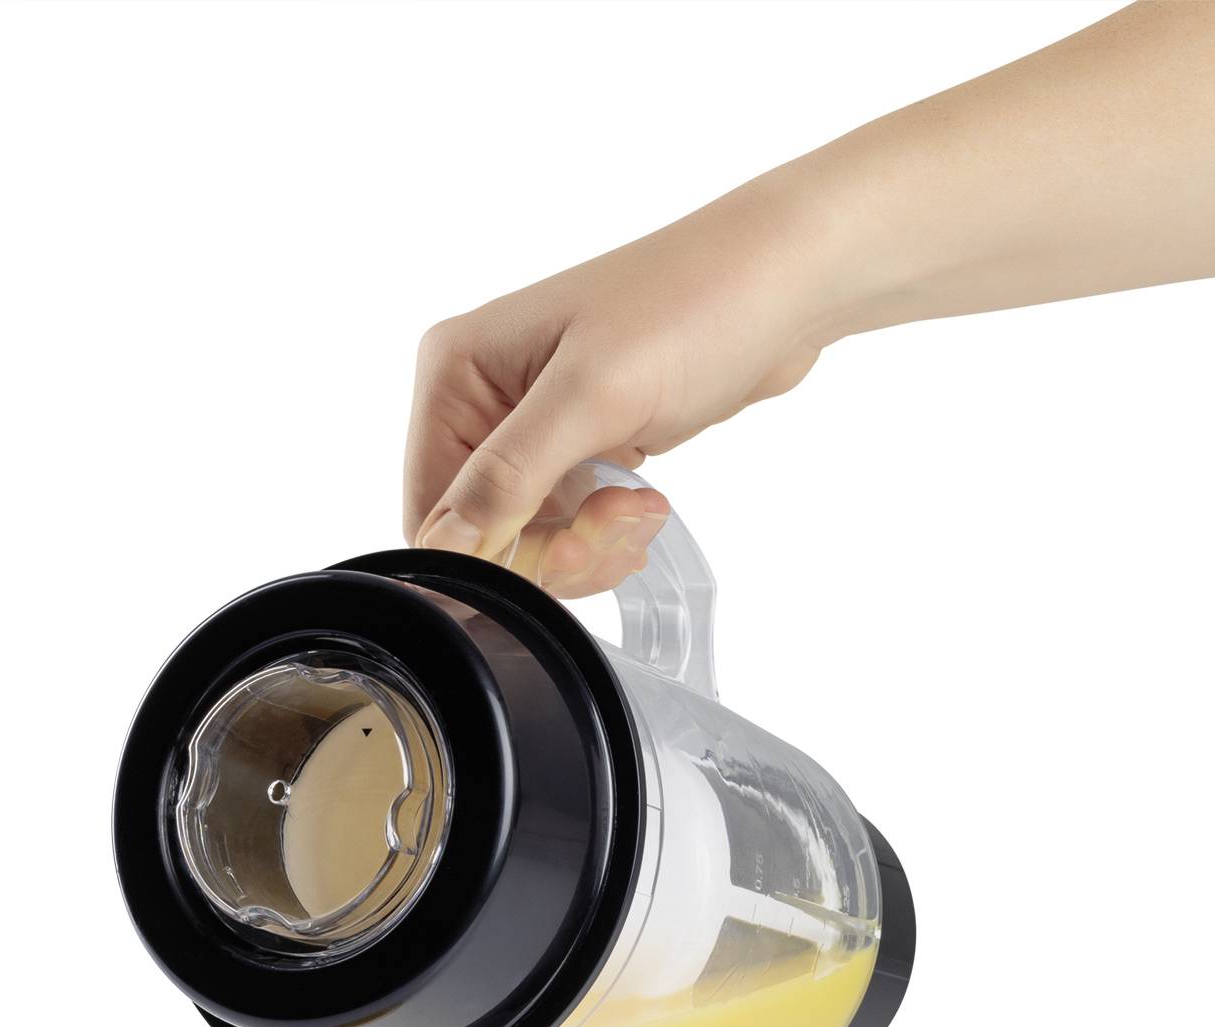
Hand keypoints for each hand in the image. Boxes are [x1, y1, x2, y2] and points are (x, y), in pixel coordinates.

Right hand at [402, 185, 838, 597]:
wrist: (783, 284)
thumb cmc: (693, 306)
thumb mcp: (593, 394)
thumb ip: (511, 475)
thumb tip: (446, 544)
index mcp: (456, 369)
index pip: (431, 510)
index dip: (495, 553)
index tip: (572, 549)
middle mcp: (482, 393)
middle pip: (480, 532)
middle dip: (552, 548)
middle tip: (617, 524)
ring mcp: (533, 419)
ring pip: (527, 535)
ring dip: (587, 542)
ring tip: (642, 508)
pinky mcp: (580, 438)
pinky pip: (567, 520)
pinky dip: (604, 530)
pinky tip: (645, 504)